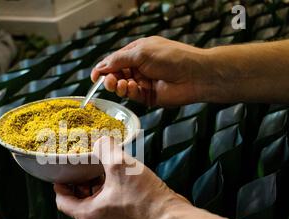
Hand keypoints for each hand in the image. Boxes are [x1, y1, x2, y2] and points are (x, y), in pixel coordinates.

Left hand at [54, 136, 190, 218]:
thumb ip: (105, 149)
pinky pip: (111, 205)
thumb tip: (100, 140)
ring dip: (97, 185)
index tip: (62, 171)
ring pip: (96, 202)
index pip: (62, 201)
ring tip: (104, 167)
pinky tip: (122, 176)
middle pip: (79, 200)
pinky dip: (111, 191)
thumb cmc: (144, 199)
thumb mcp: (120, 166)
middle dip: (80, 181)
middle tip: (84, 165)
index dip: (59, 184)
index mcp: (88, 213)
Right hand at [91, 36, 214, 105]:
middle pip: (116, 75)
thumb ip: (118, 60)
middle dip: (110, 78)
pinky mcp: (148, 96)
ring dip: (118, 86)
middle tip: (110, 81)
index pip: (114, 61)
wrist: (194, 75)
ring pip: (122, 86)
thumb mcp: (141, 53)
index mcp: (137, 52)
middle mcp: (139, 67)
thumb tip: (100, 67)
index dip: (103, 68)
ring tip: (121, 84)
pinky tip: (132, 88)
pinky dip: (129, 92)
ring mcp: (144, 82)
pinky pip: (132, 95)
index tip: (94, 77)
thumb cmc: (171, 57)